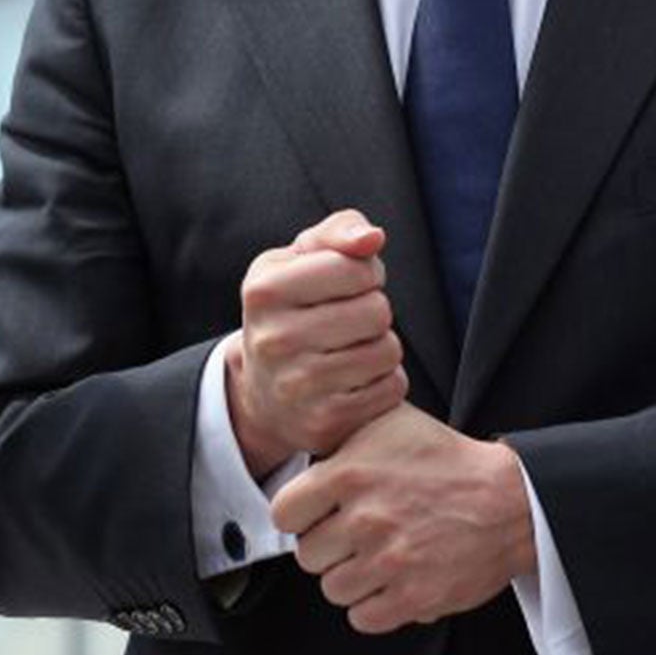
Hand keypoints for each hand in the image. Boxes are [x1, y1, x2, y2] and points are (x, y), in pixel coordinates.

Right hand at [226, 209, 405, 477]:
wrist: (264, 390)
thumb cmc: (292, 308)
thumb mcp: (299, 261)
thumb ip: (338, 233)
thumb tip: (372, 237)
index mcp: (264, 290)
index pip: (355, 268)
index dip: (365, 273)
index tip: (348, 284)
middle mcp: (274, 339)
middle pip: (376, 310)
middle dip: (374, 310)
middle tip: (351, 320)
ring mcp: (297, 386)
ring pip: (388, 350)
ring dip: (382, 346)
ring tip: (353, 347)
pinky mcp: (323, 421)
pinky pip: (391, 389)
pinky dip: (385, 380)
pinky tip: (357, 378)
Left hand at [272, 403, 534, 633]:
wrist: (508, 500)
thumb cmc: (445, 458)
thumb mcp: (387, 422)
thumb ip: (340, 434)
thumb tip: (308, 443)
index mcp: (349, 474)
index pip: (283, 512)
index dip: (296, 515)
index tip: (312, 515)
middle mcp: (365, 519)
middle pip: (307, 555)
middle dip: (325, 547)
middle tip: (348, 537)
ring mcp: (390, 561)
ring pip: (332, 589)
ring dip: (348, 577)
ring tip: (370, 559)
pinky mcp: (415, 596)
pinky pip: (364, 617)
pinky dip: (371, 605)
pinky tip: (386, 582)